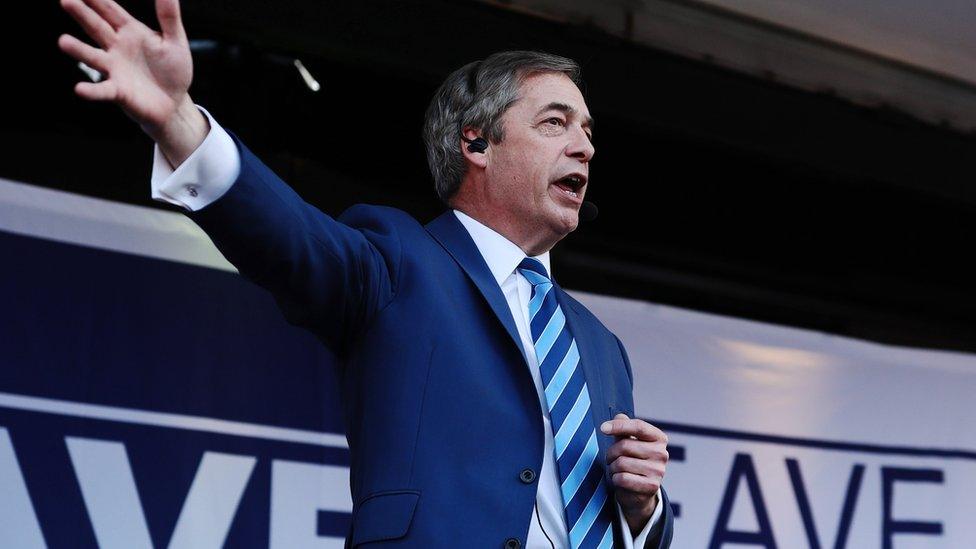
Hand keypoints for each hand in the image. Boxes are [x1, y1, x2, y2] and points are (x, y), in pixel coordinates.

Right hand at [58, 0, 207, 164]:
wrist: (175, 103)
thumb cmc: (173, 70)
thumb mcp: (175, 41)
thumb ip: (169, 17)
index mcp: (130, 32)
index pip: (110, 11)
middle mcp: (117, 48)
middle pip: (97, 28)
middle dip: (82, 14)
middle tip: (66, 0)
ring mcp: (115, 69)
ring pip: (93, 57)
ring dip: (79, 50)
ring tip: (63, 41)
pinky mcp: (118, 92)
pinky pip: (103, 90)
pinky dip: (91, 90)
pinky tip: (79, 89)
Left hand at [601, 413, 667, 535]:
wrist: (640, 490)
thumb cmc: (633, 460)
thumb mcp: (628, 441)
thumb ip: (624, 428)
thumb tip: (619, 416)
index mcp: (659, 438)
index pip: (638, 426)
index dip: (619, 426)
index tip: (603, 428)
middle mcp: (662, 454)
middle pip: (625, 445)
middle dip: (611, 452)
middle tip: (611, 458)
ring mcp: (658, 471)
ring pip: (621, 463)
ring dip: (612, 467)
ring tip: (617, 470)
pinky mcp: (651, 487)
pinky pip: (622, 478)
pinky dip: (615, 479)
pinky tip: (621, 480)